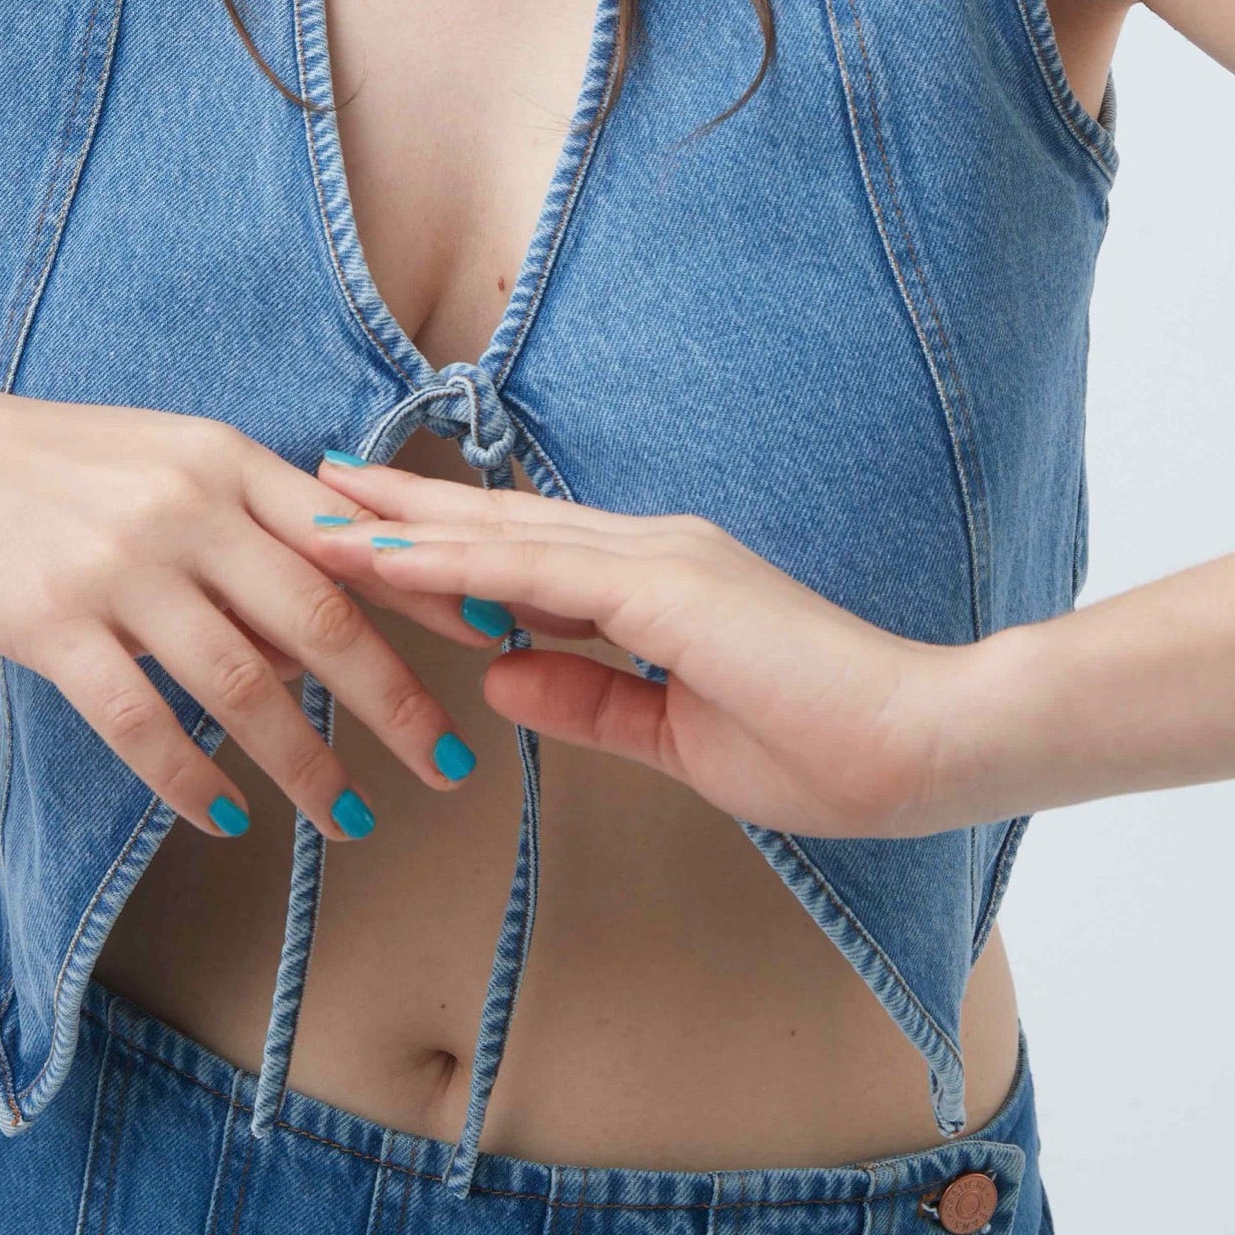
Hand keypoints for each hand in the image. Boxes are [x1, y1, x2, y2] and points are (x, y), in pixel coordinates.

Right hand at [0, 378, 509, 840]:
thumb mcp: (167, 470)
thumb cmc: (55, 467)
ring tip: (347, 817)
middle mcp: (187, 507)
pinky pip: (139, 719)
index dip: (426, 592)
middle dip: (393, 698)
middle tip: (447, 763)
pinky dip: (189, 776)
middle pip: (317, 615)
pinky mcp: (52, 623)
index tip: (496, 640)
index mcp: (227, 461)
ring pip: (240, 681)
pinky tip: (225, 816)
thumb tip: (319, 636)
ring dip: (303, 760)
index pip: (350, 534)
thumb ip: (247, 538)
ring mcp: (120, 566)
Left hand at [303, 454, 1028, 838]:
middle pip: (498, 524)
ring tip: (320, 513)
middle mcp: (651, 550)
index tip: (361, 532)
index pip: (524, 556)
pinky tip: (392, 562)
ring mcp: (660, 560)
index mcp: (658, 583)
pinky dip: (459, 564)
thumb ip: (590, 701)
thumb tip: (498, 675)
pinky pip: (540, 573)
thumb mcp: (679, 737)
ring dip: (404, 527)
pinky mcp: (668, 590)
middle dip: (399, 510)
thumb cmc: (823, 747)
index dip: (438, 540)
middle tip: (312, 487)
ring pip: (504, 535)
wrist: (922, 741)